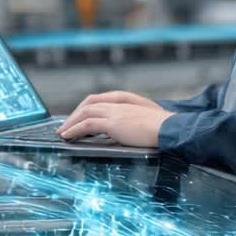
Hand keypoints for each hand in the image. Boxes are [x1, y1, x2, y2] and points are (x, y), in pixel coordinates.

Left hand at [57, 92, 173, 147]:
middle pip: (89, 103)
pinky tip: (67, 136)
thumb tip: (119, 131)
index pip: (100, 99)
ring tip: (63, 133)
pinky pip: (87, 125)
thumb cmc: (164, 128)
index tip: (78, 116)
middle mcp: (118, 102)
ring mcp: (115, 111)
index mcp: (127, 98)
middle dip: (75, 114)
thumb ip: (132, 120)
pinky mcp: (113, 123)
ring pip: (85, 113)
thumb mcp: (146, 119)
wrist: (173, 129)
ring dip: (71, 123)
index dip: (85, 107)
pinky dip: (74, 129)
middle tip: (66, 125)